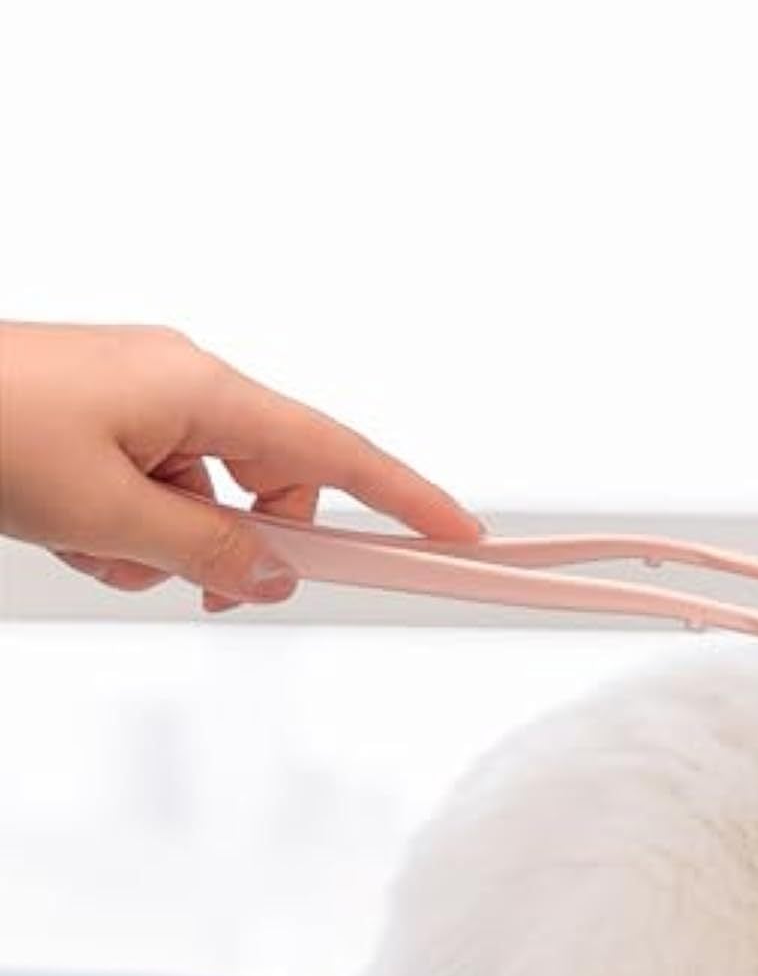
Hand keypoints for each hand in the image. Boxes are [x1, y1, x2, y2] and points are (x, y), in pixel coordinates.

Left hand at [0, 322, 480, 609]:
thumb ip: (206, 553)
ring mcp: (141, 400)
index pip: (335, 452)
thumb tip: (271, 578)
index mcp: (199, 387)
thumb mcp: (104, 515)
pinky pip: (157, 488)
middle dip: (247, 545)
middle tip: (208, 590)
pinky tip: (78, 535)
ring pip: (207, 497)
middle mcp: (182, 384)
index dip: (405, 497)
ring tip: (99, 547)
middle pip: (271, 484)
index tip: (460, 534)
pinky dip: (133, 528)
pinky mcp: (105, 420)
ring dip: (173, 543)